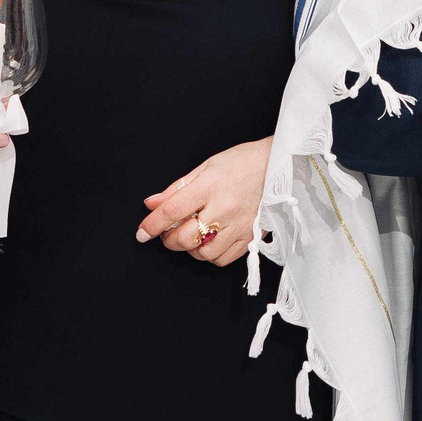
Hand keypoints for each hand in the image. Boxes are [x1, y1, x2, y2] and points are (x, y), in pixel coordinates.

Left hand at [138, 137, 269, 264]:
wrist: (279, 166)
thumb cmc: (241, 162)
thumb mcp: (206, 167)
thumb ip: (177, 188)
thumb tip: (151, 204)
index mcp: (209, 186)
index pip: (172, 210)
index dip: (152, 225)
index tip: (142, 234)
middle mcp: (224, 208)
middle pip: (185, 237)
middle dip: (169, 240)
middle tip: (169, 233)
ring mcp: (239, 225)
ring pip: (203, 253)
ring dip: (190, 248)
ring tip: (192, 236)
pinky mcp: (251, 236)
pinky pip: (223, 258)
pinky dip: (210, 255)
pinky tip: (210, 241)